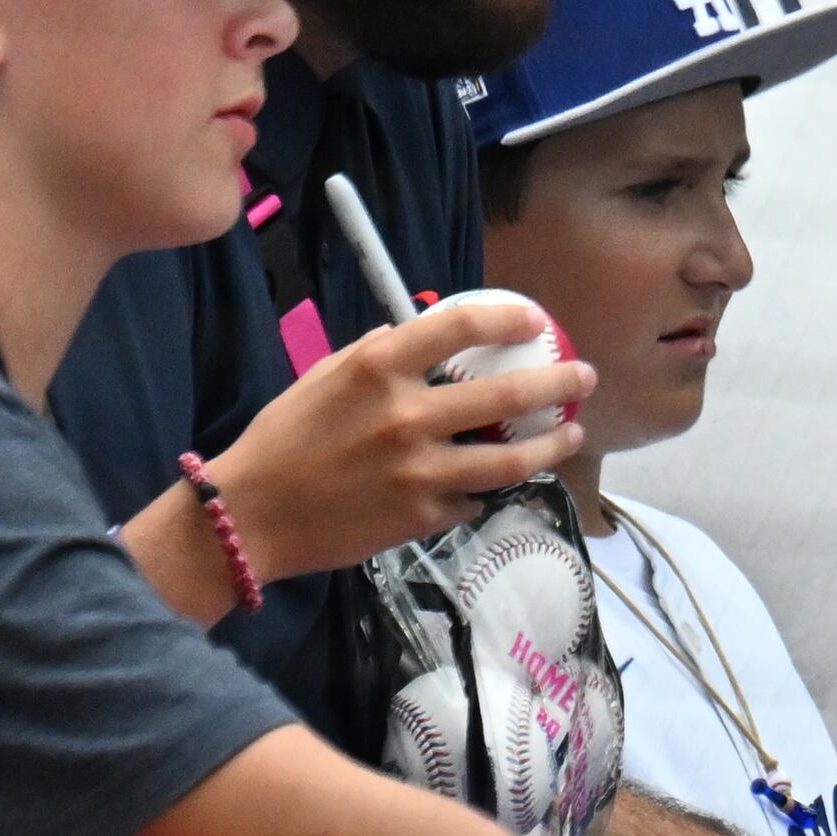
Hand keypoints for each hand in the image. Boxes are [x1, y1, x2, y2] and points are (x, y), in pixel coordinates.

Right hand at [207, 299, 596, 578]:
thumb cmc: (285, 440)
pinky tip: (500, 480)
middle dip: (559, 383)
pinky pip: (476, 496)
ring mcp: (421, 471)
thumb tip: (428, 334)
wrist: (252, 516)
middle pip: (507, 395)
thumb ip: (379, 356)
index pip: (458, 327)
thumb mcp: (325, 379)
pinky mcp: (426, 516)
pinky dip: (488, 487)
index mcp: (377, 370)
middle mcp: (407, 417)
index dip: (506, 319)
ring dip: (553, 446)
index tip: (533, 321)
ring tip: (573, 435)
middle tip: (585, 377)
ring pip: (513, 459)